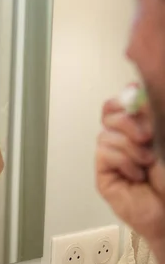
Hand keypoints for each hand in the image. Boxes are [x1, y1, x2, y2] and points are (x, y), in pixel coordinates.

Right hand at [95, 94, 164, 246]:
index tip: (138, 104)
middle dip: (128, 122)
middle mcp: (124, 140)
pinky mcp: (104, 174)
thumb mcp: (164, 139)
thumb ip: (152, 115)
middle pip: (108, 113)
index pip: (120, 103)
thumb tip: (133, 88)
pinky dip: (122, 161)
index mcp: (141, 128)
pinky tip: (136, 175)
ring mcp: (112, 157)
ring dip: (130, 147)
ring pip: (105, 134)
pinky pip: (103, 153)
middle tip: (147, 137)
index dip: (124, 99)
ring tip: (147, 163)